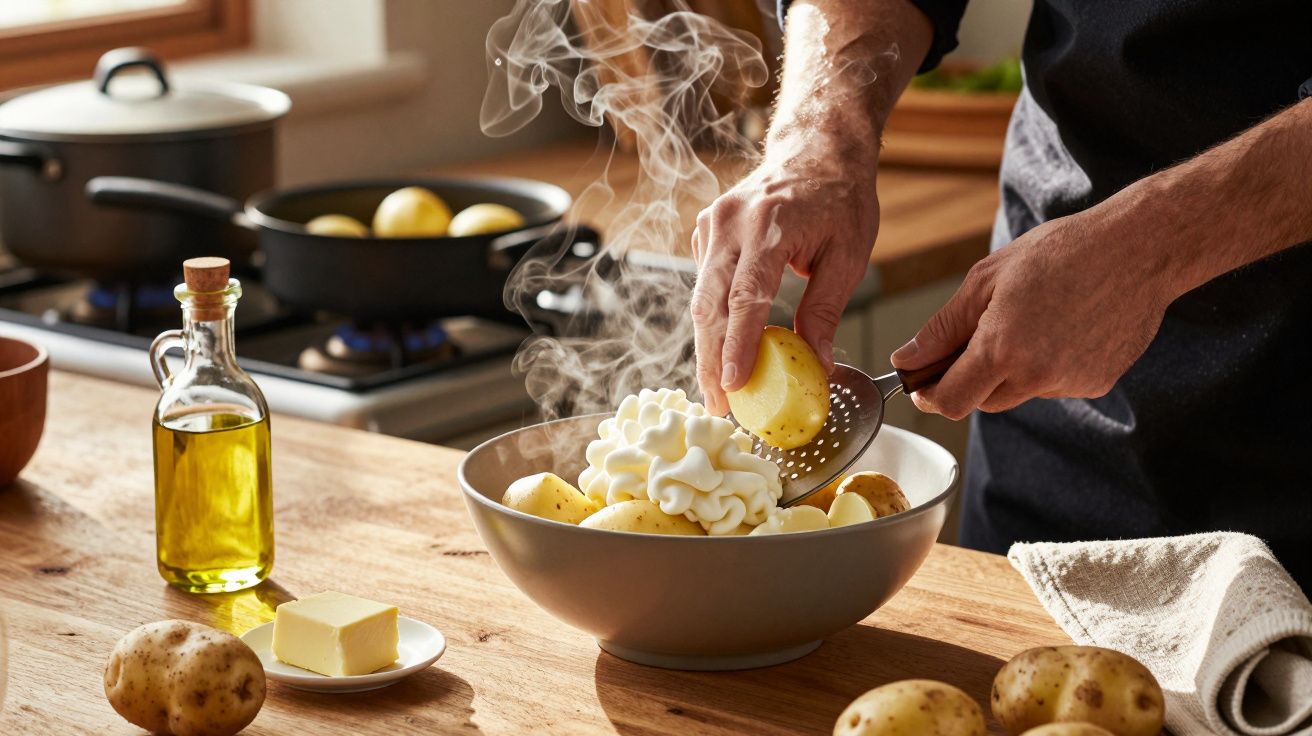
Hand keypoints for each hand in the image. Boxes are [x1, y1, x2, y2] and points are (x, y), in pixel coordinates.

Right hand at [690, 139, 879, 415]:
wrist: (816, 148)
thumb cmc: (840, 196)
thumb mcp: (849, 255)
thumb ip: (825, 310)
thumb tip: (818, 364)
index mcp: (771, 226)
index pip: (746, 297)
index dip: (736, 346)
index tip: (732, 385)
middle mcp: (733, 222)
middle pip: (710, 304)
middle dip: (710, 359)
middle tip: (718, 404)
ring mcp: (713, 223)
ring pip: (700, 297)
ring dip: (706, 345)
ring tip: (717, 387)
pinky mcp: (706, 229)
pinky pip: (703, 282)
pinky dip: (711, 317)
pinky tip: (721, 347)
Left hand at [890, 212, 1178, 418]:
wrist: (1138, 249)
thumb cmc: (1060, 253)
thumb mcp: (986, 280)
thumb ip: (943, 328)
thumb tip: (906, 360)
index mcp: (1002, 350)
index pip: (951, 401)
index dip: (930, 396)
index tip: (922, 385)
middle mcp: (1037, 376)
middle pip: (983, 401)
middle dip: (970, 378)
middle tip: (977, 335)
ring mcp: (1070, 383)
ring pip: (1019, 392)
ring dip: (1010, 369)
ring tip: (1031, 318)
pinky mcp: (1097, 383)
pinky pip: (1055, 384)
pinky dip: (1047, 364)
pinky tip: (1063, 325)